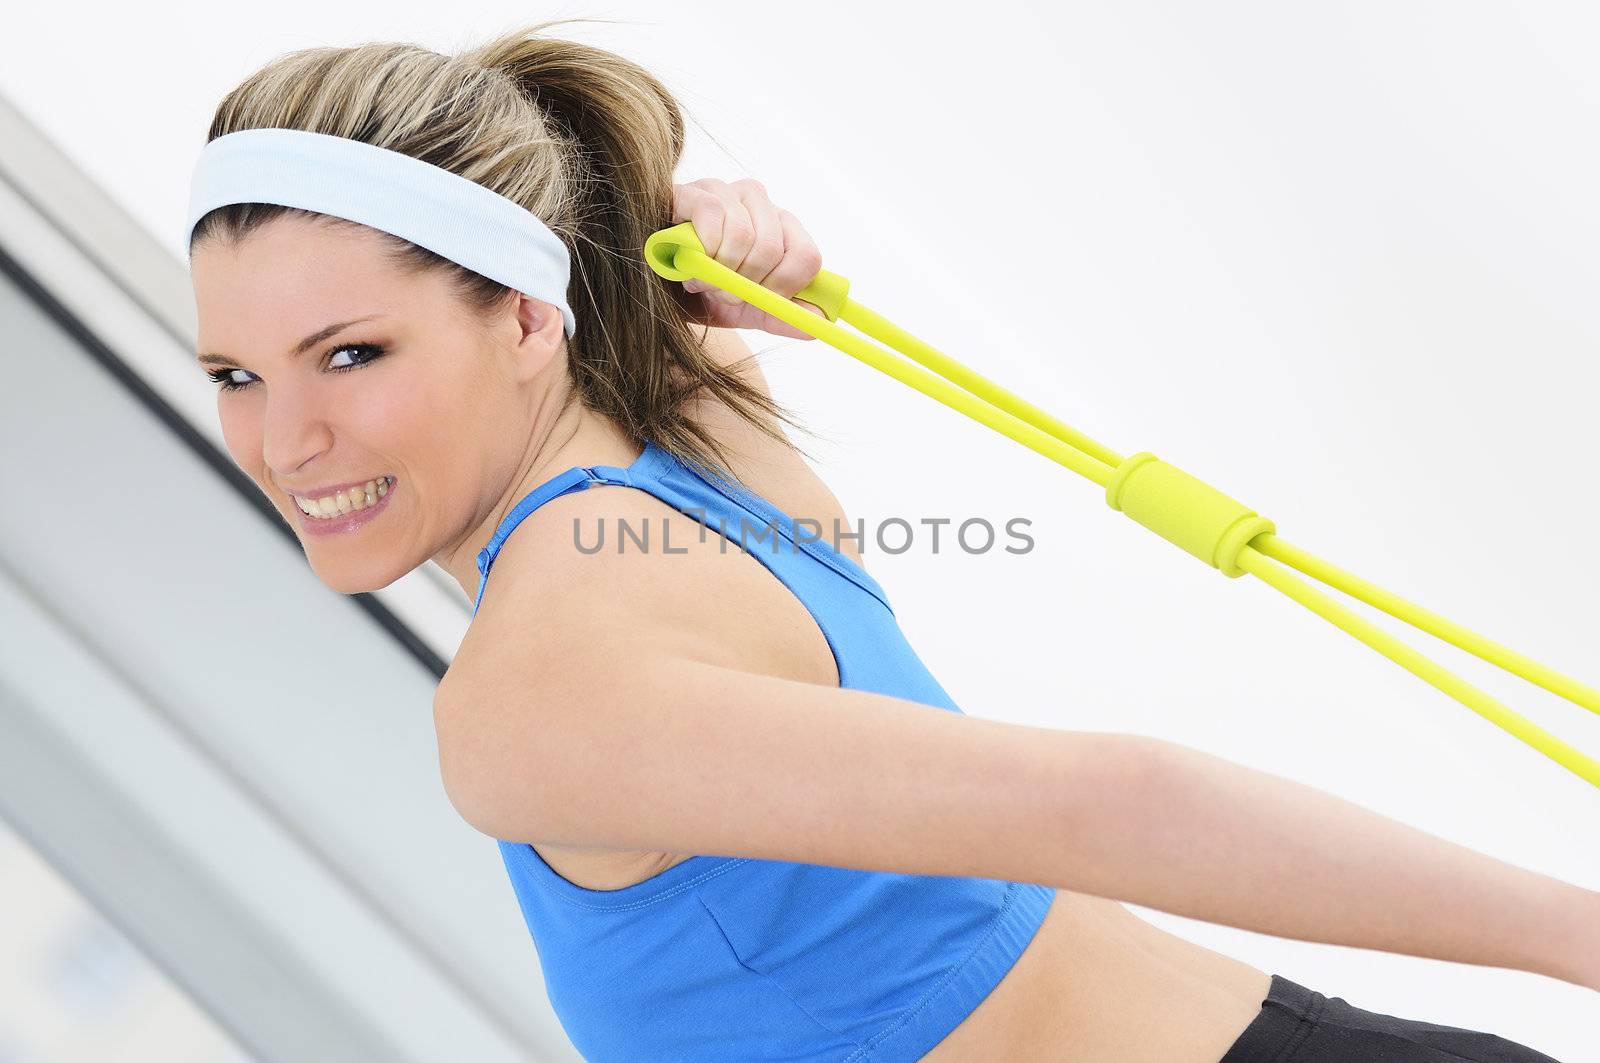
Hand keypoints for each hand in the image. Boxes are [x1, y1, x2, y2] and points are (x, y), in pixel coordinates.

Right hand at [669, 177, 826, 338]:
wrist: (658, 287)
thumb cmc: (704, 292)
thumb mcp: (748, 311)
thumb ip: (781, 316)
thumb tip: (816, 324)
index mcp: (781, 227)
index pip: (806, 256)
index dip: (783, 287)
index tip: (758, 299)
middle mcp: (759, 202)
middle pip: (772, 248)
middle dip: (743, 283)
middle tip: (721, 292)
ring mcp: (725, 190)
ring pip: (743, 234)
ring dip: (718, 270)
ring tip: (700, 279)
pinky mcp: (691, 190)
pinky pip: (711, 214)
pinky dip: (702, 247)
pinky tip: (689, 260)